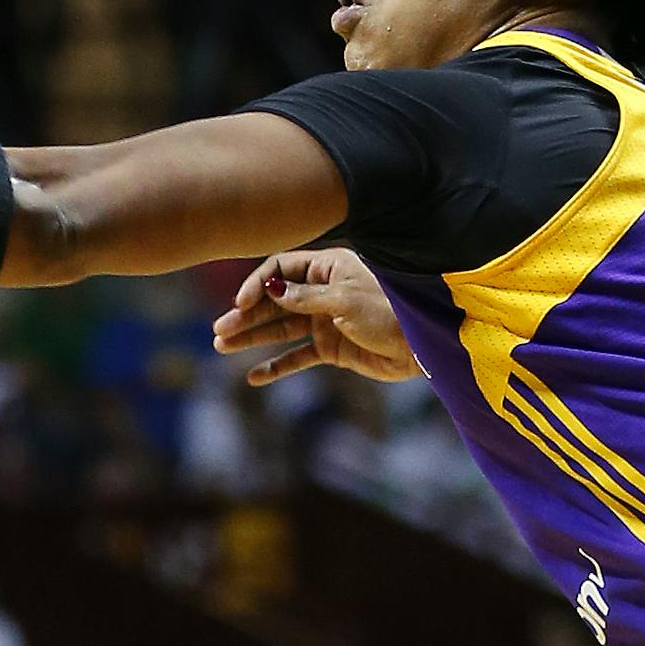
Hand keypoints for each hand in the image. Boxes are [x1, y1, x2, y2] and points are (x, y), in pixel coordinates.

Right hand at [211, 248, 418, 385]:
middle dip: (247, 315)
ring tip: (223, 347)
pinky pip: (297, 356)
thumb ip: (304, 297)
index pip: (280, 270)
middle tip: (221, 331)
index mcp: (327, 268)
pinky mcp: (332, 348)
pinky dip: (277, 366)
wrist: (424, 345)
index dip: (257, 286)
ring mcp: (325, 320)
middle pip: (274, 301)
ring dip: (253, 337)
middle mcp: (322, 291)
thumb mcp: (344, 300)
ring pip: (280, 328)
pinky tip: (253, 377)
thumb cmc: (390, 311)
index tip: (241, 304)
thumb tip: (269, 290)